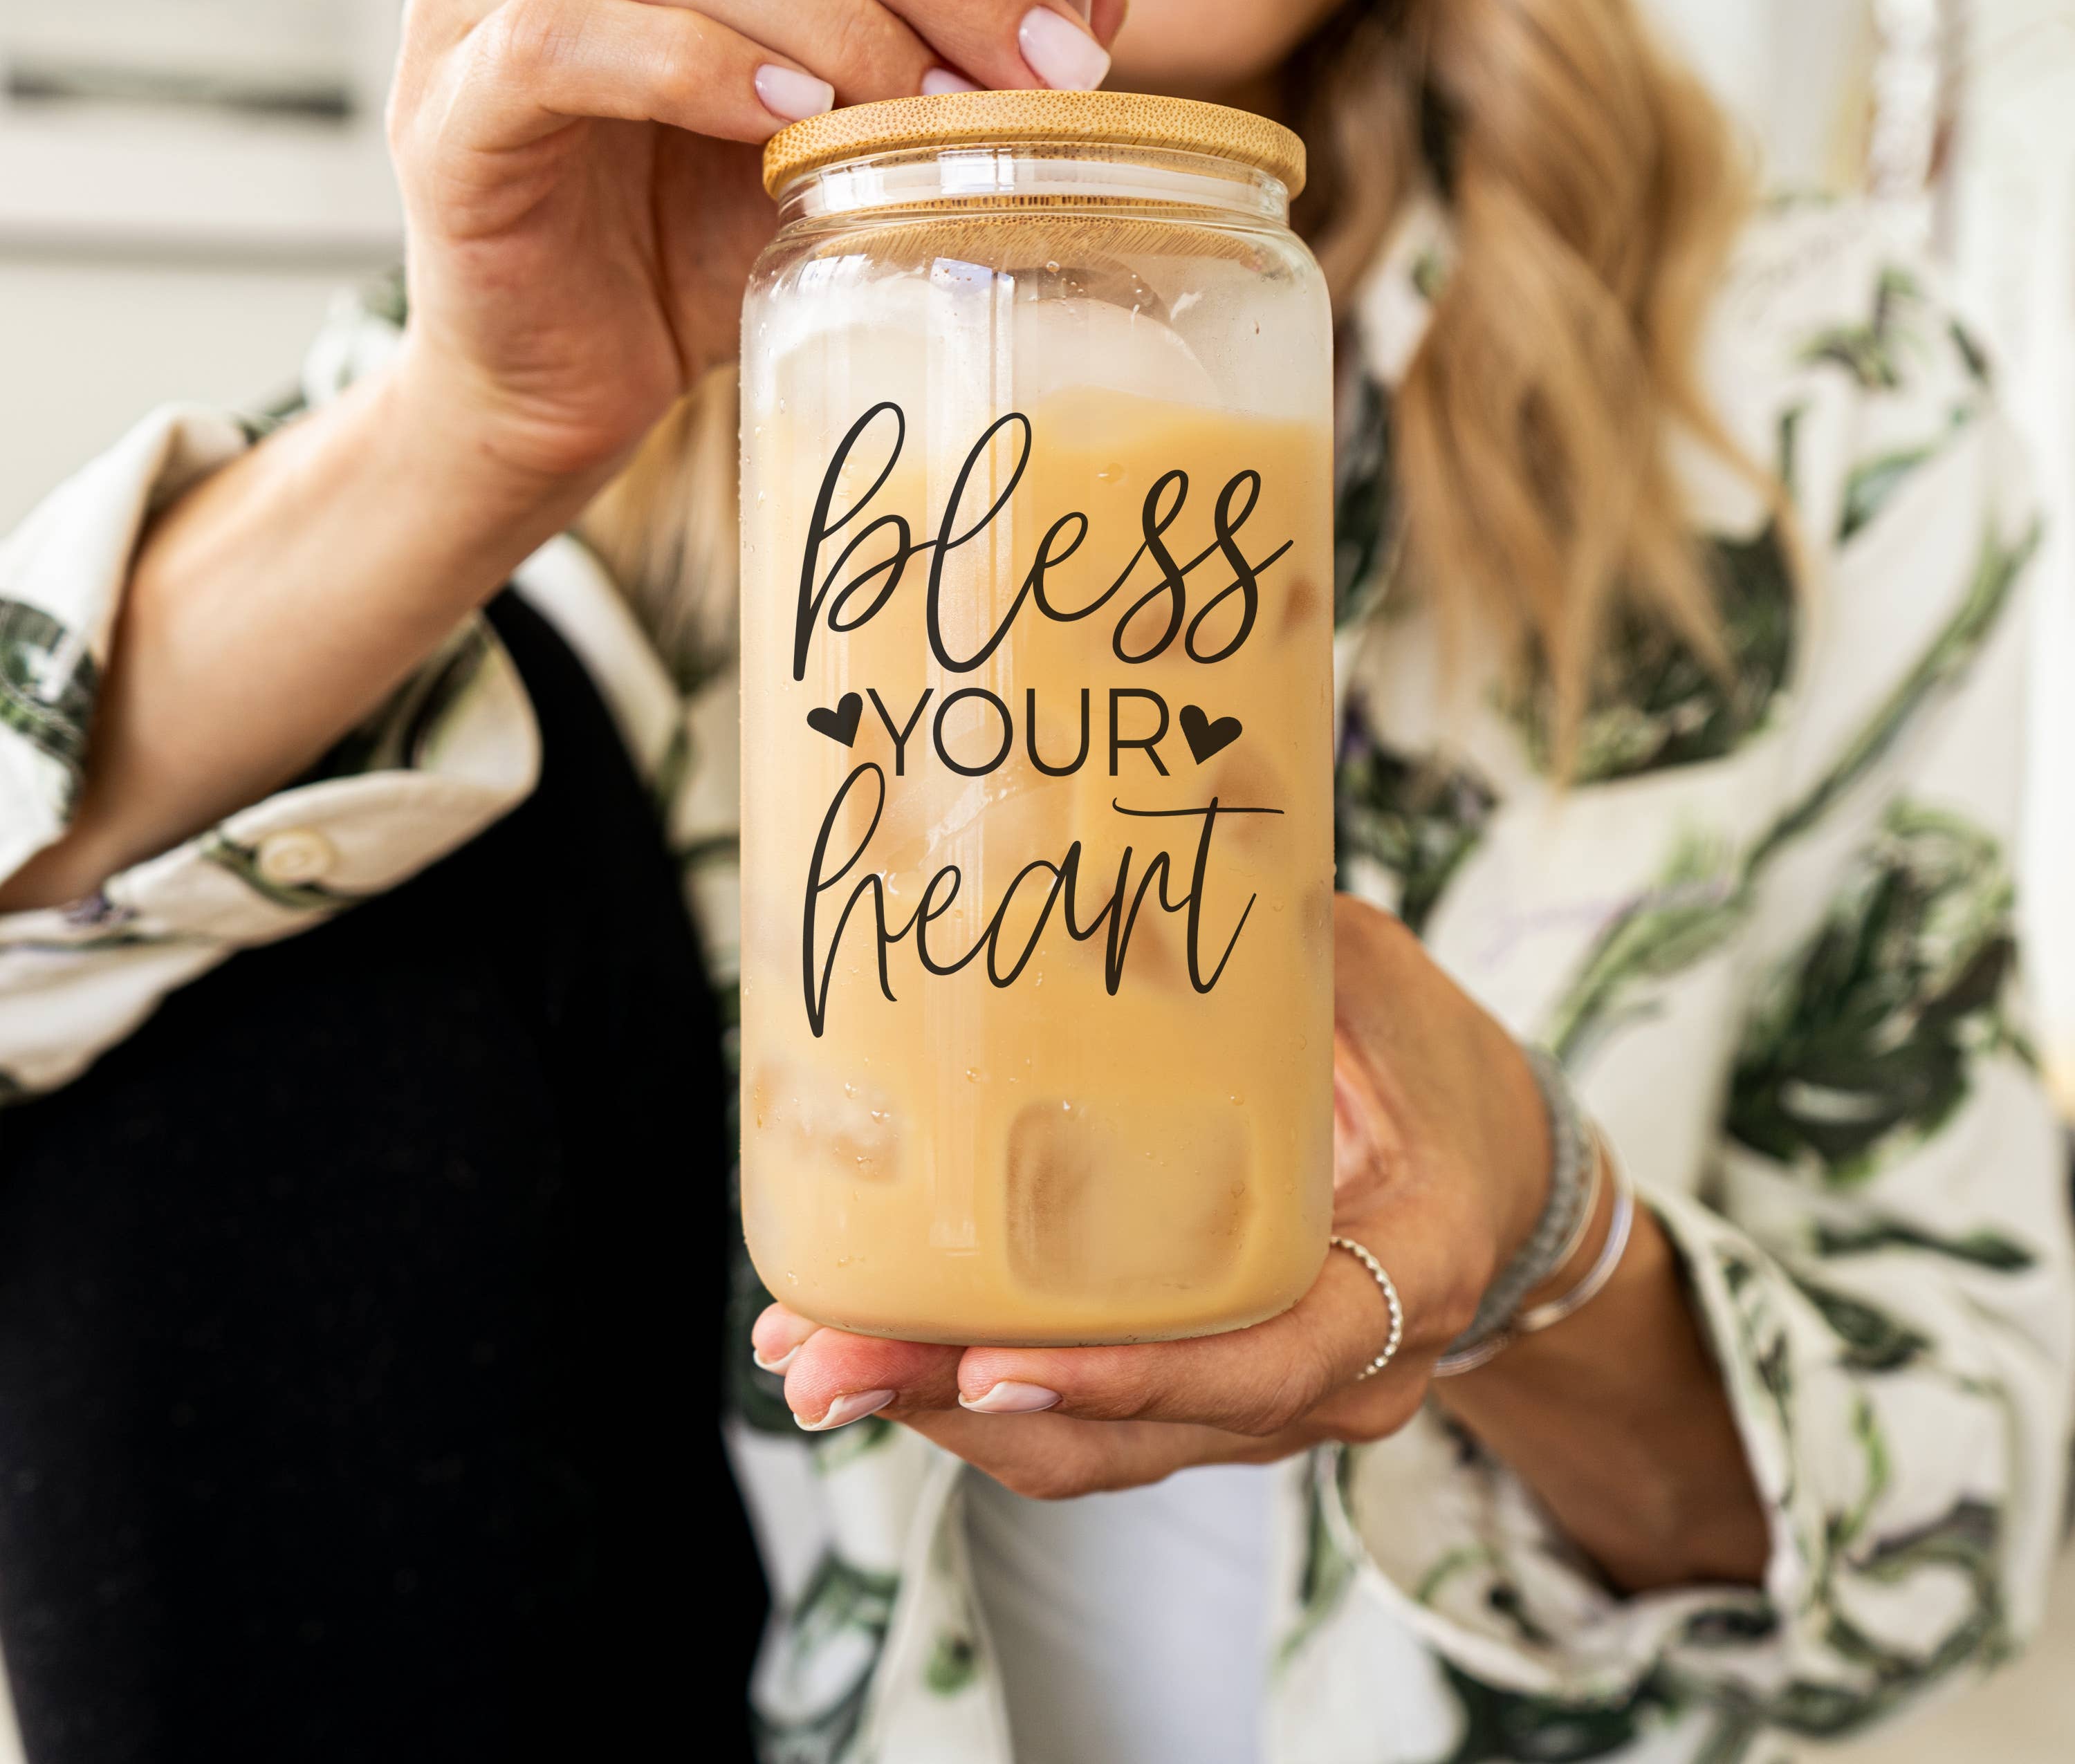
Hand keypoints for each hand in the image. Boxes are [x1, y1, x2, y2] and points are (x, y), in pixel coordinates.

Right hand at [387, 0, 1129, 491]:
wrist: (560, 380)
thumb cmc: (692, 243)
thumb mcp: (847, 137)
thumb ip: (944, 53)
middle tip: (1047, 62)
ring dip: (839, 17)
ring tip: (935, 104)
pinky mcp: (450, 92)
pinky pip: (568, 35)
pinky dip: (699, 68)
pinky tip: (792, 124)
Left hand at [751, 895, 1548, 1496]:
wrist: (1498, 1175)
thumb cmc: (1437, 1065)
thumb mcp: (1379, 984)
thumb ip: (1270, 946)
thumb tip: (1120, 860)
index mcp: (1403, 1271)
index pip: (1266, 1359)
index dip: (1132, 1374)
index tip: (992, 1363)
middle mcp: (1340, 1374)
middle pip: (1139, 1431)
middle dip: (967, 1406)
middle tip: (821, 1366)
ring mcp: (1271, 1402)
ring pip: (1099, 1448)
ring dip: (947, 1410)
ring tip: (809, 1360)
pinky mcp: (1213, 1394)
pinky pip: (1096, 1422)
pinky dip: (985, 1391)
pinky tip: (887, 1342)